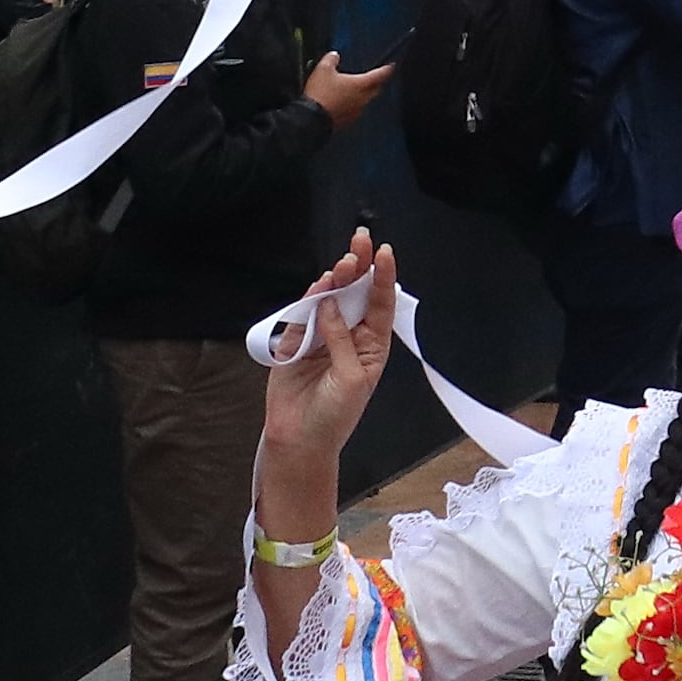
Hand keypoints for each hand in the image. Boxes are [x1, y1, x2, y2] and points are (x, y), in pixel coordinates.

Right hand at [257, 235, 397, 496]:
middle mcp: (349, 337)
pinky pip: (303, 315)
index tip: (385, 253)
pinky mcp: (296, 343)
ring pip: (329, 300)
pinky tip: (319, 287)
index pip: (380, 304)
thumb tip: (330, 305)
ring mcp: (322, 338)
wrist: (299, 439)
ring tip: (343, 265)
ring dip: (336, 280)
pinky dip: (310, 300)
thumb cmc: (334, 416)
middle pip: (355, 295)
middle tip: (360, 241)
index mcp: (372, 346)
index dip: (383, 278)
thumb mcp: (351, 378)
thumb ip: (341, 340)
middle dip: (359, 267)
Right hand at [300, 51, 396, 124]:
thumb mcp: (323, 70)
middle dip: (375, 83)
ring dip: (361, 95)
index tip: (391, 66)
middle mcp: (363, 98)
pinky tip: (341, 103)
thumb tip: (334, 55)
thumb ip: (331, 60)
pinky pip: (354, 111)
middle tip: (372, 78)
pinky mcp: (348, 121)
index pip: (380, 75)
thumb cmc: (320, 95)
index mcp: (361, 84)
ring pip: (365, 101)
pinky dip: (351, 106)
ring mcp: (356, 112)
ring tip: (351, 90)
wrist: (312, 119)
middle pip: (375, 89)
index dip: (387, 69)